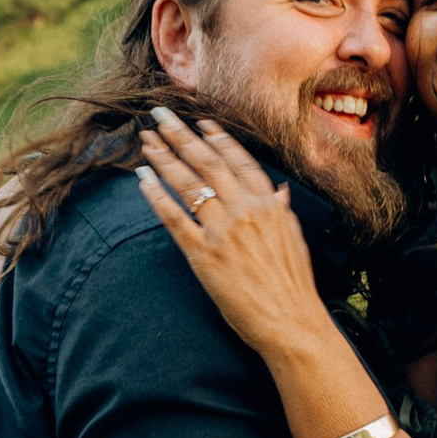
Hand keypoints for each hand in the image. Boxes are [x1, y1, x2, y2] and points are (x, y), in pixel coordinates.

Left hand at [133, 111, 336, 363]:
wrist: (291, 322)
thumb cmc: (294, 286)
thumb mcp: (294, 239)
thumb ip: (281, 211)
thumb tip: (278, 191)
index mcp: (268, 204)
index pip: (239, 160)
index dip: (217, 138)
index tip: (200, 121)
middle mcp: (245, 210)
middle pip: (207, 162)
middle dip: (180, 135)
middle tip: (159, 115)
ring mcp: (222, 231)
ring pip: (188, 183)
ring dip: (164, 158)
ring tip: (146, 141)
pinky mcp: (203, 255)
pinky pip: (174, 218)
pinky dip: (156, 196)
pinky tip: (142, 180)